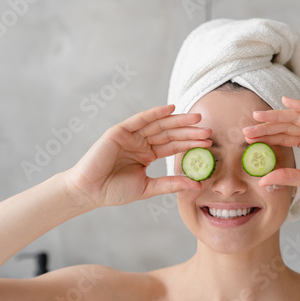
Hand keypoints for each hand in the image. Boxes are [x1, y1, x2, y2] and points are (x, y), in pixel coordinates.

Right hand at [64, 105, 211, 207]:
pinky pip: (140, 119)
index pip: (173, 146)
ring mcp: (131, 135)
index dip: (190, 144)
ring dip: (178, 121)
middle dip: (189, 132)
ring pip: (159, 125)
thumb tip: (197, 185)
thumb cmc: (115, 191)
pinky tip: (171, 108)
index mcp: (147, 154)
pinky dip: (155, 112)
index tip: (209, 143)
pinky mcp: (120, 131)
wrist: (90, 192)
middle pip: (170, 134)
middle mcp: (141, 142)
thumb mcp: (148, 187)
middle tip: (209, 130)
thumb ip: (171, 184)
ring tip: (197, 119)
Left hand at [242, 97, 299, 199]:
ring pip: (295, 119)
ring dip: (276, 116)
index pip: (282, 137)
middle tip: (246, 128)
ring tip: (258, 116)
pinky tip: (285, 101)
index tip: (247, 137)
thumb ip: (286, 176)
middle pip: (285, 126)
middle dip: (265, 127)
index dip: (265, 136)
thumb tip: (262, 181)